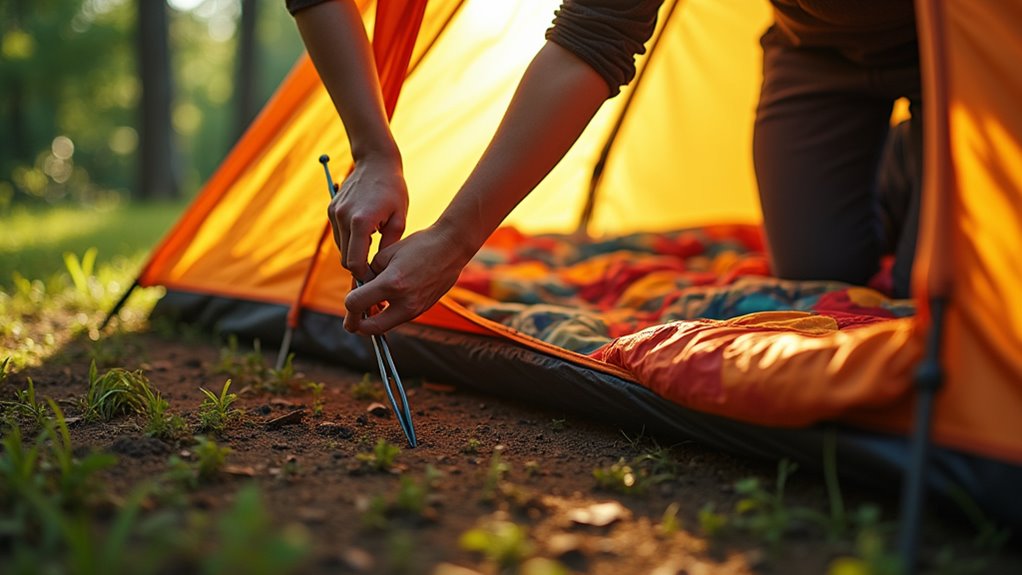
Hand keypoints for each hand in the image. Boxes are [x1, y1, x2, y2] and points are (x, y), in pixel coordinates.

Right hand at [328, 155, 407, 281]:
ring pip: (340, 248)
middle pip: (345, 259)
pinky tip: (365, 238)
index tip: (376, 281)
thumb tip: (381, 271)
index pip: (355, 263)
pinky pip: (338, 235)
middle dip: (358, 269)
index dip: (364, 276)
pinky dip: (349, 241)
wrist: (376, 162)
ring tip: (372, 255)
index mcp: (361, 222)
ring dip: (353, 254)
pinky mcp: (331, 209)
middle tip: (375, 275)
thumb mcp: (398, 220)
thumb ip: (388, 247)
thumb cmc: (393, 190)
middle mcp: (343, 218)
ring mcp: (334, 213)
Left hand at [343, 222, 475, 333]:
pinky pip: (398, 319)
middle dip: (357, 325)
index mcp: (391, 283)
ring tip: (370, 304)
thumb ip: (368, 274)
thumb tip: (358, 289)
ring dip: (373, 320)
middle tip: (352, 318)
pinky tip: (386, 300)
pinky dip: (387, 314)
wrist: (451, 248)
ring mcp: (415, 309)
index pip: (355, 304)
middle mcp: (404, 302)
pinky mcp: (422, 310)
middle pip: (370, 329)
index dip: (347, 304)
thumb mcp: (385, 255)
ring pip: (384, 326)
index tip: (349, 298)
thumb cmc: (418, 246)